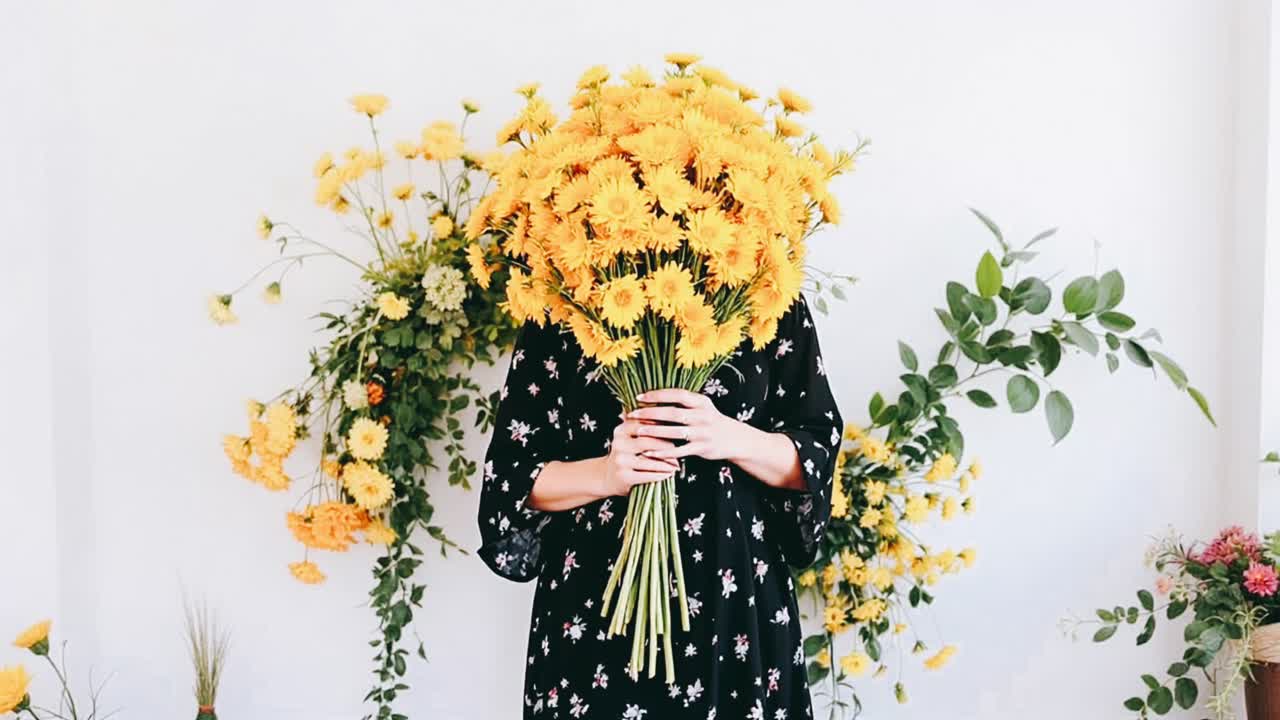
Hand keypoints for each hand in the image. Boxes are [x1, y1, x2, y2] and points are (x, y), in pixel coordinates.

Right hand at [600, 418, 681, 496]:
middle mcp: (619, 444)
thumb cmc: (625, 454)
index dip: (661, 428)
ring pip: (649, 460)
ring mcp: (621, 461)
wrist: (607, 477)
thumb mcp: (629, 437)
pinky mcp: (624, 476)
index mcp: (621, 430)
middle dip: (666, 446)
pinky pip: (647, 475)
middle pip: (648, 442)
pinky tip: (669, 474)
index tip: (675, 430)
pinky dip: (661, 475)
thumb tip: (662, 407)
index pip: (644, 425)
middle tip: (678, 449)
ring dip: (666, 463)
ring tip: (676, 464)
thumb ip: (642, 424)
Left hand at [627, 389, 748, 462]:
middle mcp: (703, 415)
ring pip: (674, 432)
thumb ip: (682, 402)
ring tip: (638, 431)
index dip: (657, 395)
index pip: (676, 395)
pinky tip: (650, 452)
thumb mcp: (701, 406)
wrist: (735, 438)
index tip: (639, 397)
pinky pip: (680, 451)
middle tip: (632, 415)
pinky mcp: (702, 448)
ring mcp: (703, 433)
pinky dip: (664, 452)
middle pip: (672, 413)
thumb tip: (653, 398)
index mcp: (701, 401)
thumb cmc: (710, 420)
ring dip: (654, 431)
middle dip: (650, 413)